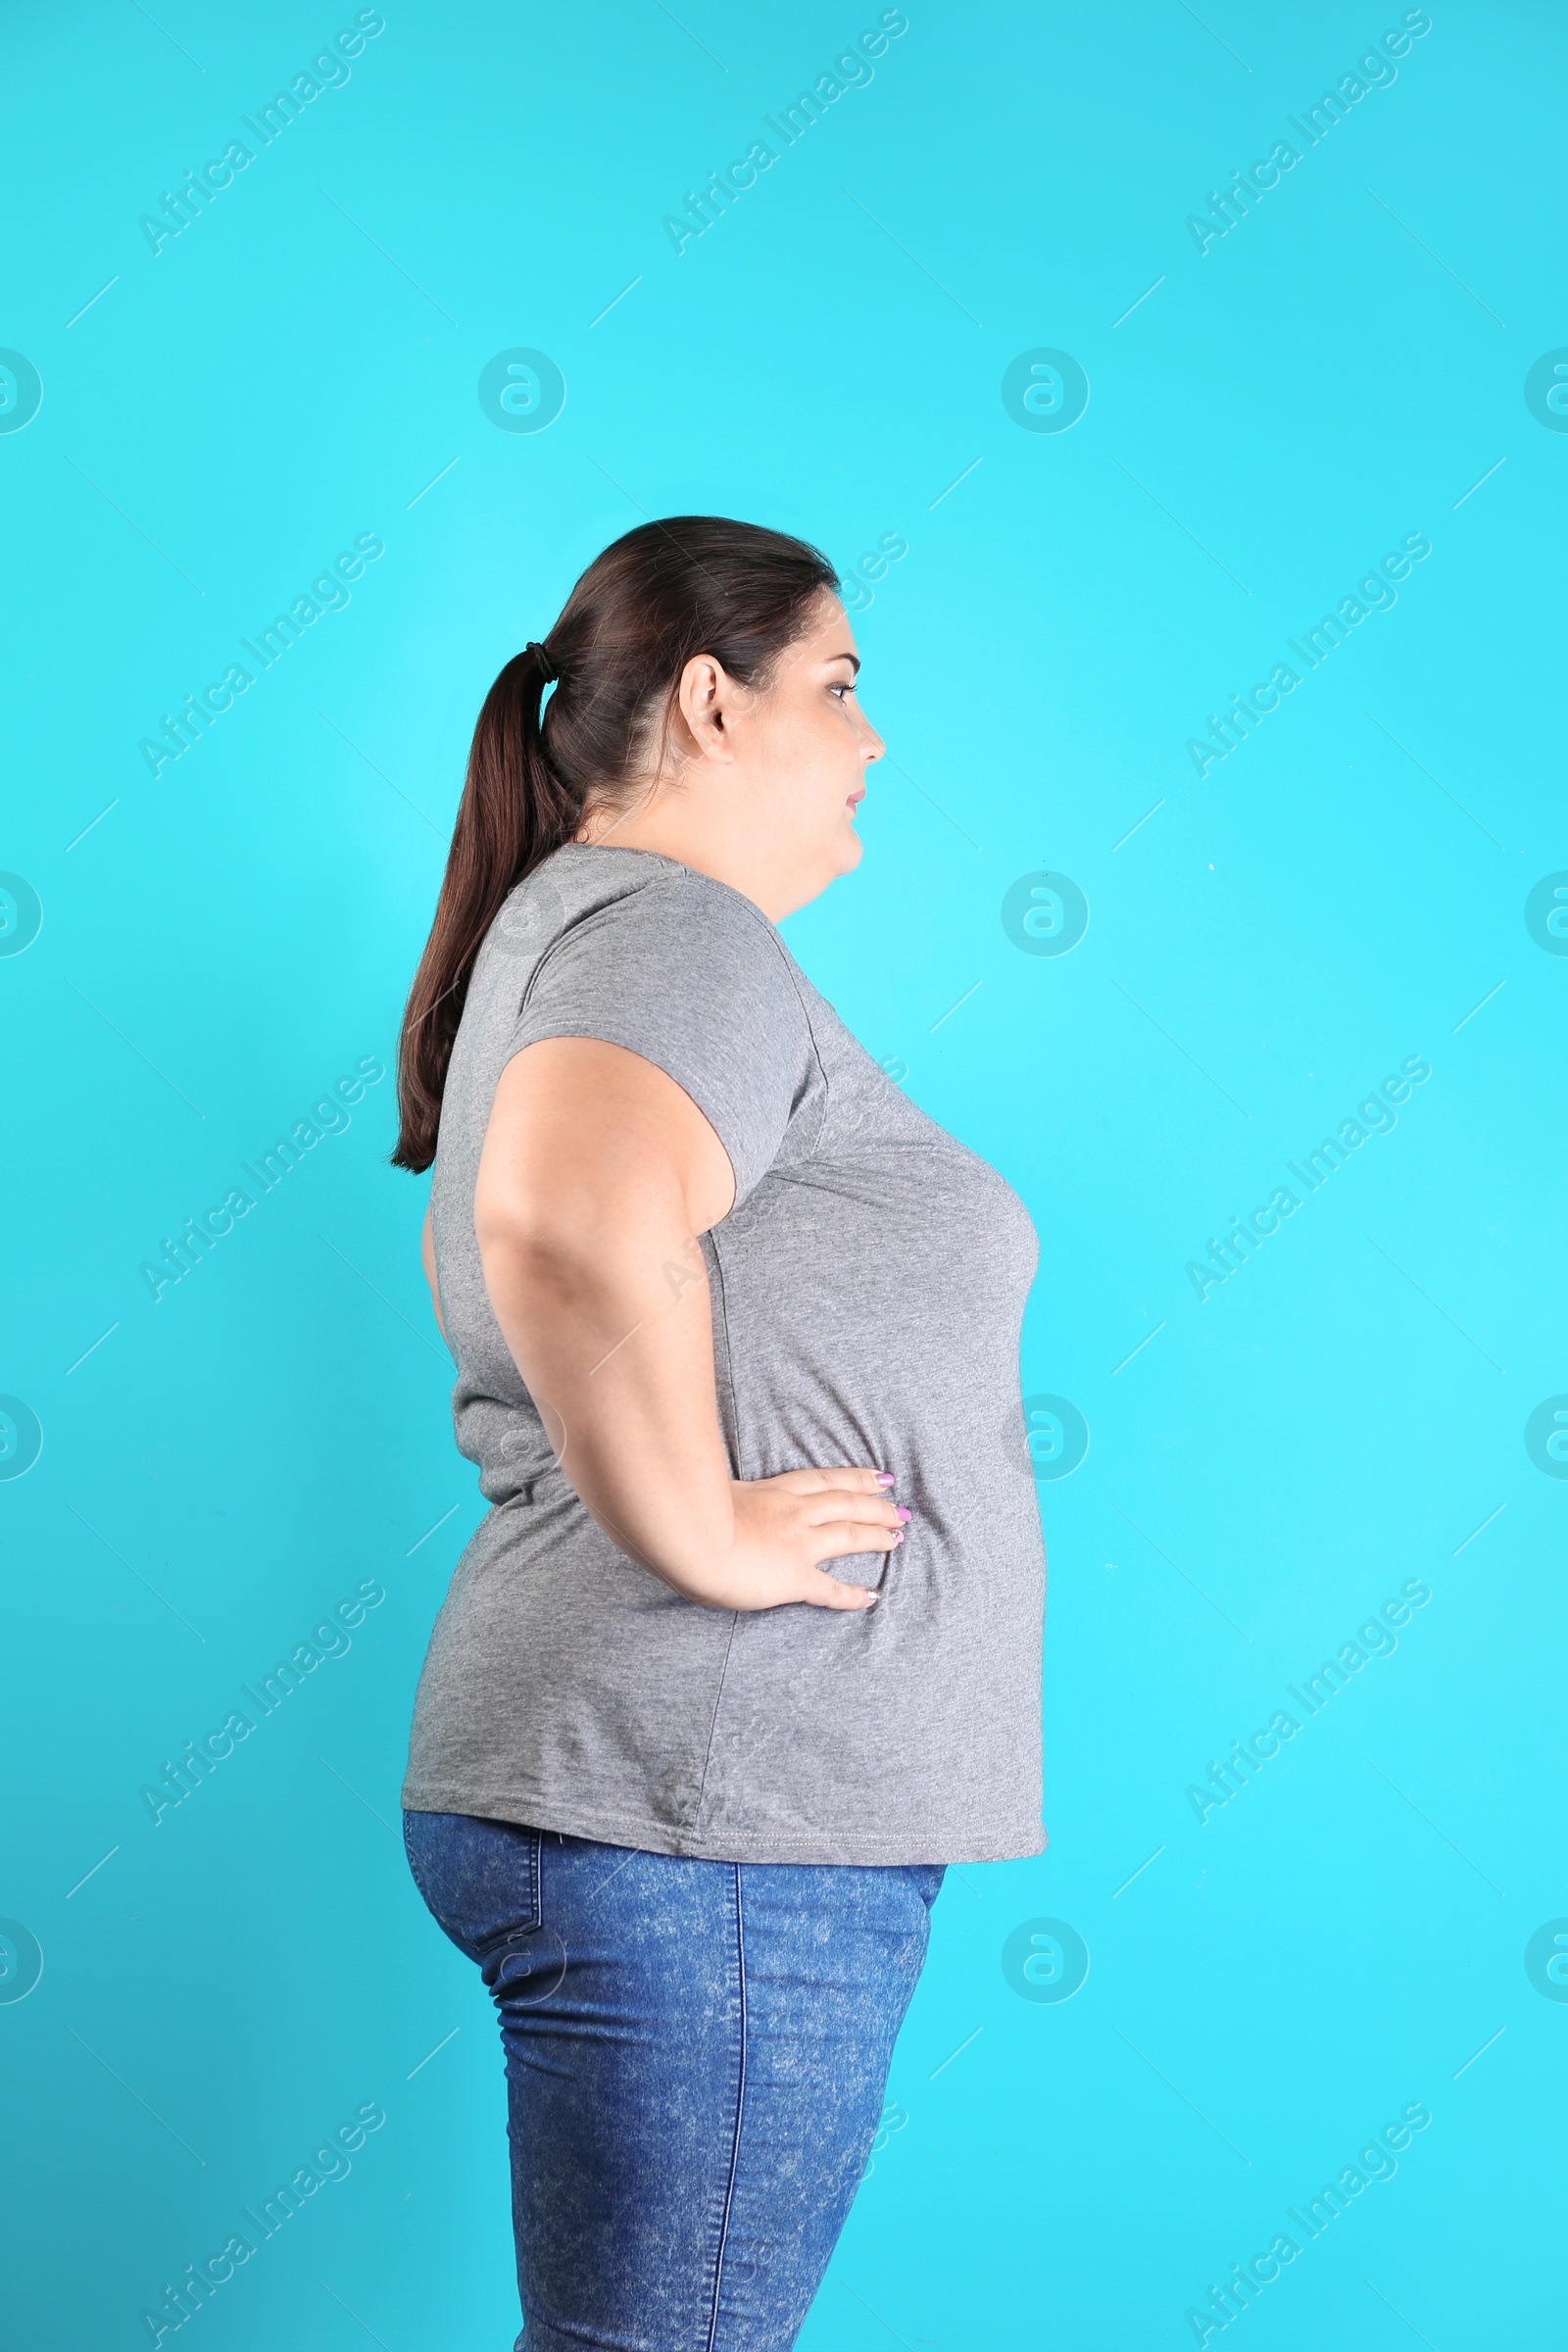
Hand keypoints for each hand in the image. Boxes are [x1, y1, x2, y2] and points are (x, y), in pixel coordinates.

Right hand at [690, 1467, 906, 1611]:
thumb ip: (723, 1496)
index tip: (877, 1477)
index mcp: (771, 1490)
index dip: (854, 1478)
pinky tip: (872, 1597)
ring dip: (876, 1535)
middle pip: (845, 1503)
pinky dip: (852, 1594)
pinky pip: (830, 1589)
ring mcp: (797, 1543)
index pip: (823, 1481)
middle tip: (899, 1508)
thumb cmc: (686, 1512)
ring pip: (848, 1534)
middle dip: (875, 1504)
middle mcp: (792, 1512)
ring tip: (898, 1536)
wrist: (688, 1536)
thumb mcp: (708, 1491)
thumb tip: (710, 1497)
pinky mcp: (794, 1577)